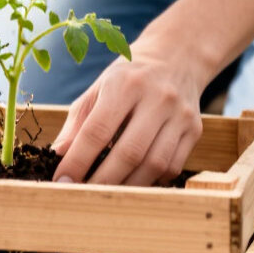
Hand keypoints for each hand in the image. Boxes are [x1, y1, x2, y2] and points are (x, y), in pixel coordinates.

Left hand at [51, 47, 206, 185]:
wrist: (176, 58)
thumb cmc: (128, 78)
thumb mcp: (98, 89)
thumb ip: (77, 123)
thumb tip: (58, 155)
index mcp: (125, 84)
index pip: (97, 130)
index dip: (78, 160)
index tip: (62, 181)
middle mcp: (157, 97)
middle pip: (129, 152)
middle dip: (102, 180)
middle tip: (83, 195)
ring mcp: (180, 114)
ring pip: (154, 163)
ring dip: (127, 186)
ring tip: (107, 193)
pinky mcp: (195, 129)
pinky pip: (173, 166)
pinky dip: (151, 180)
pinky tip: (134, 180)